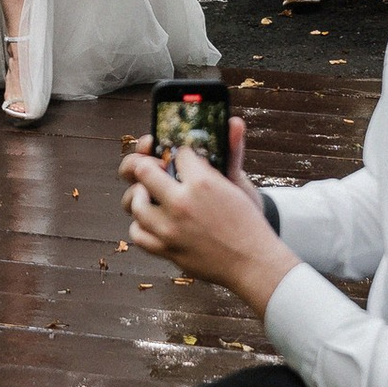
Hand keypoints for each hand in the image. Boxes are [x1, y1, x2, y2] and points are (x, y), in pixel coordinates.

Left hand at [118, 120, 289, 316]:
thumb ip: (231, 152)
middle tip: (151, 168)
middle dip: (144, 164)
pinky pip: (137, 233)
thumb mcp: (240, 184)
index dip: (176, 151)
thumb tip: (234, 122)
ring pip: (133, 203)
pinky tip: (152, 219)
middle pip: (141, 170)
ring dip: (138, 195)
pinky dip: (140, 225)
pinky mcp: (165, 250)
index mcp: (201, 182)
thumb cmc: (248, 223)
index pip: (176, 153)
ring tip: (149, 194)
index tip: (178, 155)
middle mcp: (180, 203)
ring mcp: (169, 229)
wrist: (254, 264)